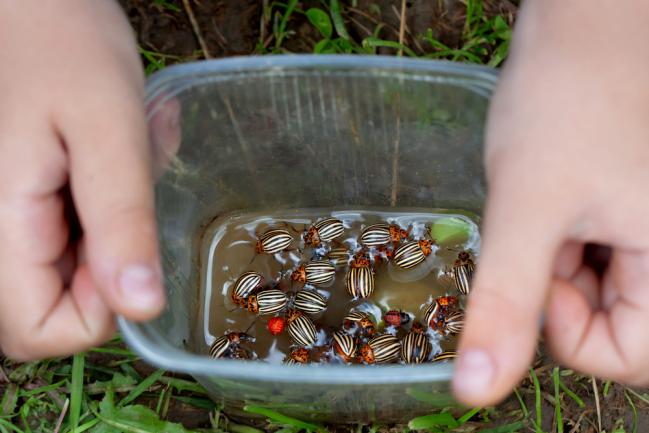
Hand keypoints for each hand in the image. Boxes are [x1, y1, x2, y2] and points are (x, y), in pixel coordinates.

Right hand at [0, 1, 165, 359]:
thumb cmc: (62, 40)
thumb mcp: (107, 127)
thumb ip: (121, 220)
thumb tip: (143, 307)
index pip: (42, 331)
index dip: (102, 305)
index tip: (128, 241)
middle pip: (51, 308)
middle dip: (111, 263)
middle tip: (131, 192)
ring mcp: (2, 220)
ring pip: (61, 274)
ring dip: (110, 231)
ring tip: (124, 161)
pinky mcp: (17, 203)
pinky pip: (61, 237)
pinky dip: (100, 210)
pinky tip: (112, 158)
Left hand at [453, 0, 648, 404]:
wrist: (584, 22)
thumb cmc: (565, 100)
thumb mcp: (526, 209)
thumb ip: (507, 304)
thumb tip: (474, 391)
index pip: (631, 359)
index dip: (568, 332)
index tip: (538, 271)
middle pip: (616, 324)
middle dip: (560, 288)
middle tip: (541, 230)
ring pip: (601, 288)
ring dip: (558, 261)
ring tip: (549, 204)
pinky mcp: (631, 210)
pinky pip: (597, 254)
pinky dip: (564, 240)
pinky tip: (554, 197)